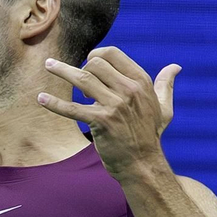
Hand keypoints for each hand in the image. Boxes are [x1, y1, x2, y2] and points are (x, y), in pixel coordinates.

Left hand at [37, 47, 180, 178]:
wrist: (142, 162)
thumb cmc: (150, 134)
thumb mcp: (164, 107)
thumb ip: (165, 85)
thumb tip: (175, 67)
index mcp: (141, 81)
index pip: (113, 54)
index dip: (96, 56)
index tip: (89, 66)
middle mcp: (129, 90)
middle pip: (95, 64)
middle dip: (81, 68)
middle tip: (78, 82)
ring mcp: (115, 105)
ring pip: (83, 79)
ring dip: (61, 70)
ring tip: (48, 65)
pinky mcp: (101, 122)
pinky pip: (72, 109)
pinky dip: (54, 103)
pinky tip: (40, 98)